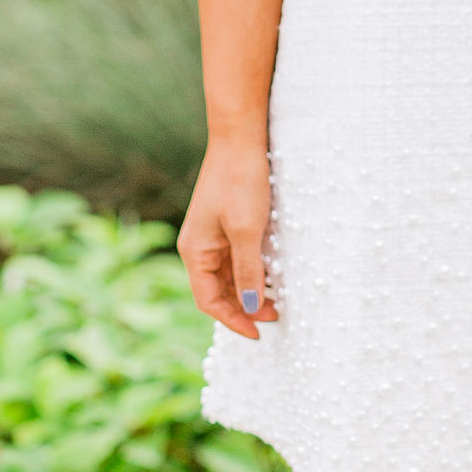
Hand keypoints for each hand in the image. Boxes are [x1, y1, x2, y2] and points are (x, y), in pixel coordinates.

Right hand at [179, 140, 275, 337]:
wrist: (240, 138)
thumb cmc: (240, 181)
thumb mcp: (247, 231)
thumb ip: (247, 272)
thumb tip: (249, 308)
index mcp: (195, 251)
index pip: (208, 301)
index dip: (232, 320)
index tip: (258, 333)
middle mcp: (198, 247)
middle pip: (217, 291)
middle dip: (243, 308)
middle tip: (275, 316)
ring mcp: (211, 236)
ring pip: (228, 277)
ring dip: (248, 292)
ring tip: (276, 300)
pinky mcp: (225, 225)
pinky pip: (235, 259)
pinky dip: (251, 273)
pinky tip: (270, 276)